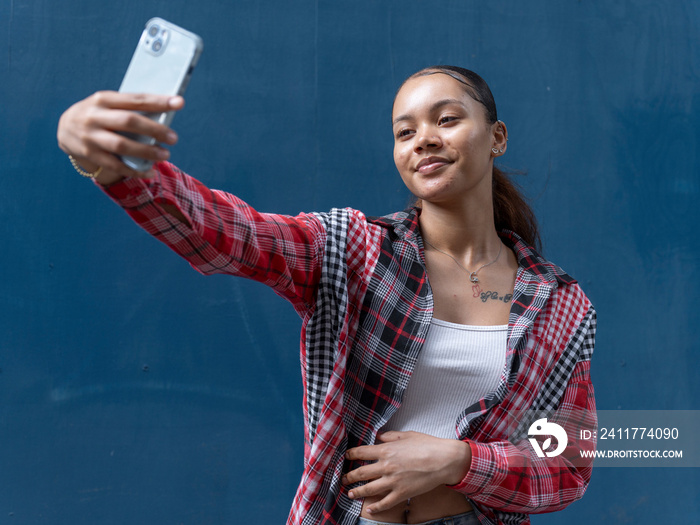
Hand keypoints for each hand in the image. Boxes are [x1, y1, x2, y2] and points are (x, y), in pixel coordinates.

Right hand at [57, 91, 183, 183]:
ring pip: (122, 145)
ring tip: (165, 155)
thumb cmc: (98, 114)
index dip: (158, 101)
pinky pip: (115, 165)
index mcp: (103, 99)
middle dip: (154, 130)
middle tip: (173, 137)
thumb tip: (164, 113)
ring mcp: (90, 137)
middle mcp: (94, 116)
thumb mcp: (108, 104)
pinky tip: (150, 172)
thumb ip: (130, 107)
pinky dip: (135, 170)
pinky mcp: (90, 154)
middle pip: (129, 122)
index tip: (179, 103)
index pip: (135, 99)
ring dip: (146, 152)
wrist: (64, 128)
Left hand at [343, 431, 470, 513]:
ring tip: (350, 494)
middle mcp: (386, 466)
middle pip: (361, 473)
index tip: (346, 457)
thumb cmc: (427, 445)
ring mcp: (393, 481)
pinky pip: (385, 503)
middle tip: (343, 479)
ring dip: (357, 492)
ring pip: (369, 489)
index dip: (351, 455)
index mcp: (386, 450)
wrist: (444, 460)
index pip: (361, 452)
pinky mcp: (402, 493)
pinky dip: (376, 507)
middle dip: (349, 476)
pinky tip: (370, 509)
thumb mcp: (407, 435)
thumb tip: (379, 436)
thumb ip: (390, 436)